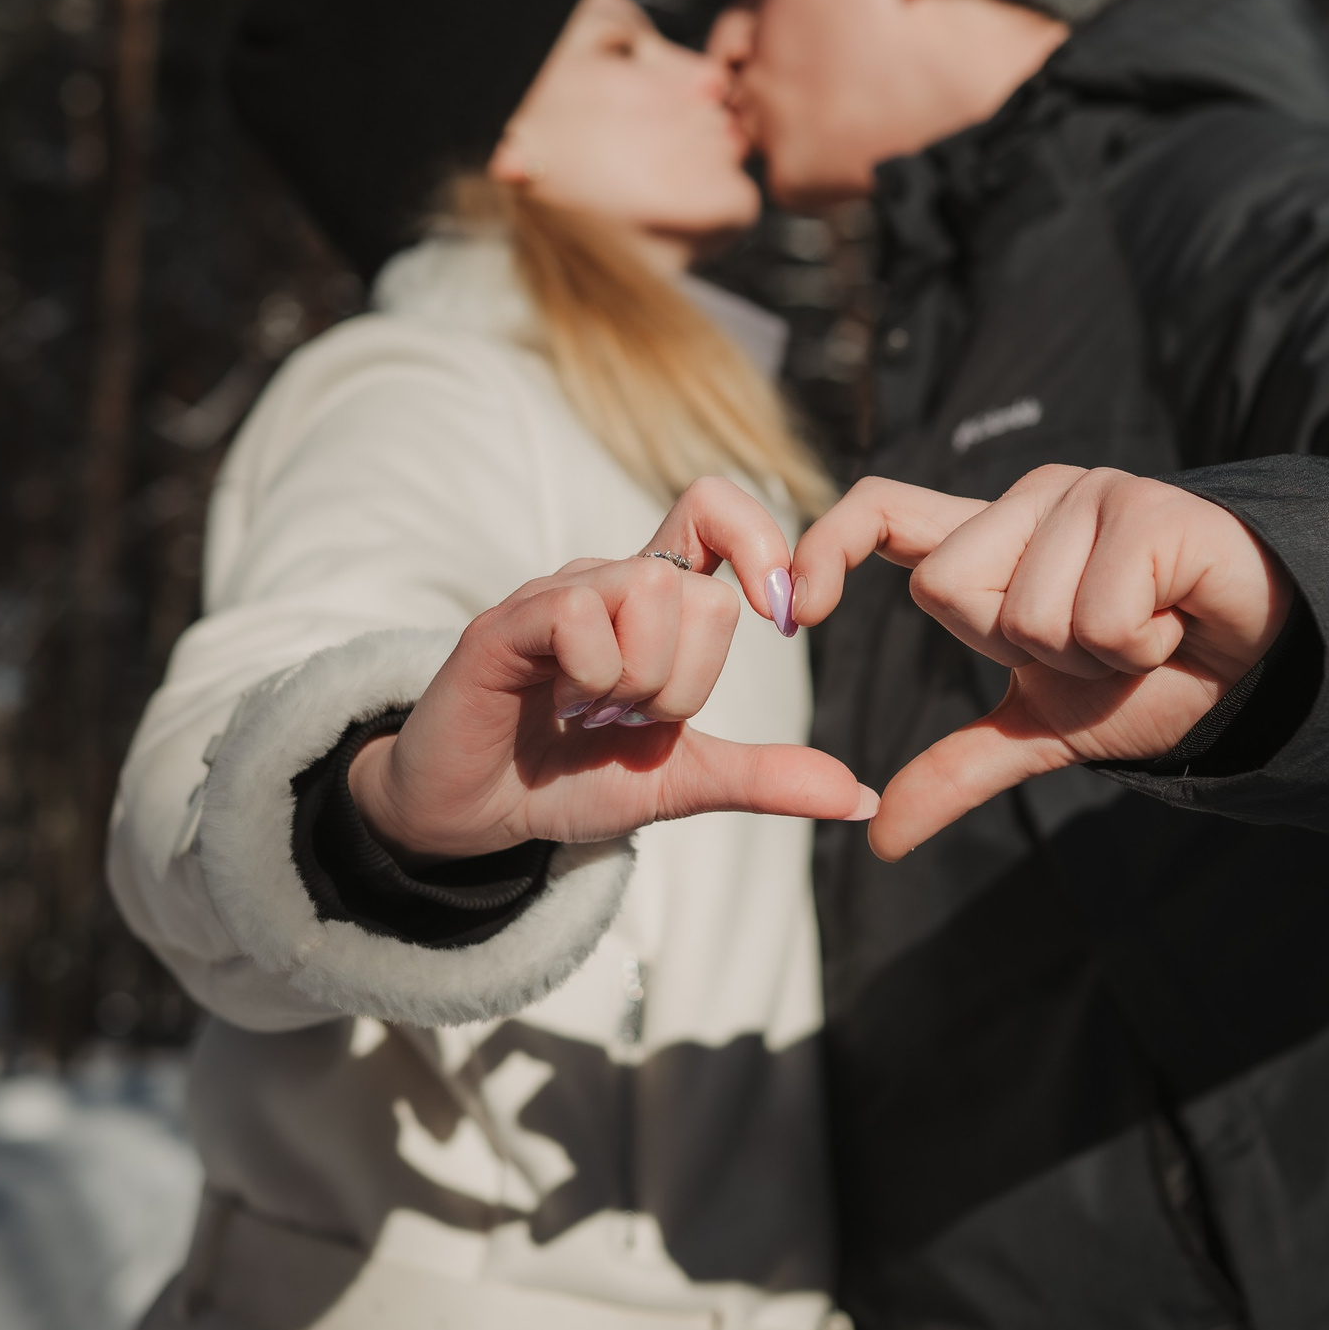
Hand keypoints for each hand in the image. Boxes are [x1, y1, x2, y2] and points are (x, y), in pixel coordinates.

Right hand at [353, 476, 873, 859]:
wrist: (470, 818)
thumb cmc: (567, 780)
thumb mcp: (680, 782)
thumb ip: (764, 779)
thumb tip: (858, 799)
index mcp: (655, 602)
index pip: (719, 510)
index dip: (764, 547)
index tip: (783, 619)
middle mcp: (606, 581)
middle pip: (703, 590)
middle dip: (688, 683)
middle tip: (632, 720)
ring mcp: (553, 597)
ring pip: (652, 592)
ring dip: (641, 682)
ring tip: (592, 715)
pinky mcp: (504, 625)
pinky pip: (581, 614)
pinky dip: (593, 675)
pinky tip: (559, 707)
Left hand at [789, 466, 1290, 859]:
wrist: (1262, 666)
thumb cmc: (1153, 677)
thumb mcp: (1044, 728)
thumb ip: (959, 768)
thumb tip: (880, 839)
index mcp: (989, 541)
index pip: (879, 510)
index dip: (827, 544)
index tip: (800, 610)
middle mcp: (1030, 501)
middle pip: (947, 591)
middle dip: (1018, 650)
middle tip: (1091, 645)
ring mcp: (1089, 493)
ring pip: (1027, 612)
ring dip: (1091, 653)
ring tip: (1141, 631)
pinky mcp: (1149, 506)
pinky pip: (1099, 611)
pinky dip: (1139, 643)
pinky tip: (1174, 621)